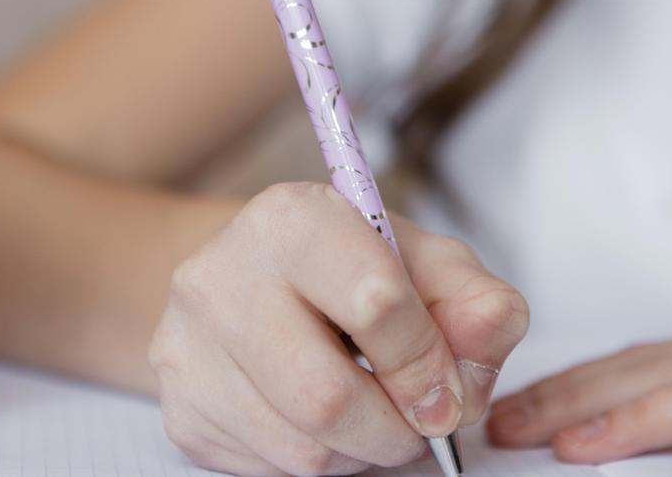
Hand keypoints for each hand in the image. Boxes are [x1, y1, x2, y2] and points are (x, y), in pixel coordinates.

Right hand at [149, 183, 528, 475]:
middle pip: (328, 398)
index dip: (430, 363)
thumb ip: (474, 297)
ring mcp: (186, 346)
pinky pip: (268, 472)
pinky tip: (329, 424)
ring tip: (376, 417)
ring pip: (300, 450)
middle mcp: (219, 275)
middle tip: (420, 423)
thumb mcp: (424, 263)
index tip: (449, 389)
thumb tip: (491, 332)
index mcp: (290, 219)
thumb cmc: (351, 270)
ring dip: (363, 454)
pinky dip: (322, 463)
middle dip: (397, 430)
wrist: (257, 281)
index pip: (375, 302)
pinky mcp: (180, 408)